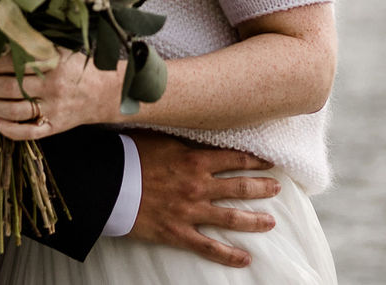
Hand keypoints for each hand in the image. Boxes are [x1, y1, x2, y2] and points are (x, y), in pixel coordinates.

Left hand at [0, 49, 121, 140]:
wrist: (106, 92)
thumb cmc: (79, 66)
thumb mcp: (61, 48)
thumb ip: (36, 45)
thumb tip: (4, 37)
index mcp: (53, 63)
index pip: (14, 64)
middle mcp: (52, 87)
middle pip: (10, 88)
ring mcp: (53, 109)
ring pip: (15, 111)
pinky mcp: (55, 126)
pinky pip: (29, 133)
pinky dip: (8, 130)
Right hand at [126, 131, 279, 268]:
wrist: (108, 182)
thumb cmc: (129, 155)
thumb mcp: (160, 137)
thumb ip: (183, 136)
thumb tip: (199, 127)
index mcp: (194, 159)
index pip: (235, 158)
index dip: (255, 160)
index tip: (269, 162)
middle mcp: (198, 185)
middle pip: (240, 187)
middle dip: (262, 187)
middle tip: (277, 188)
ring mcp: (189, 211)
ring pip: (231, 218)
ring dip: (254, 220)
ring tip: (270, 222)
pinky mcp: (177, 232)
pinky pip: (209, 247)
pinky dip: (229, 255)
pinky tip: (245, 259)